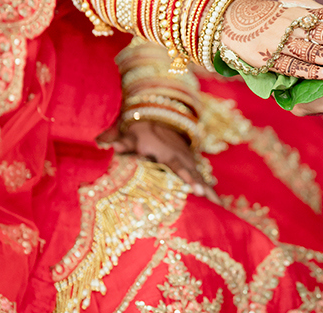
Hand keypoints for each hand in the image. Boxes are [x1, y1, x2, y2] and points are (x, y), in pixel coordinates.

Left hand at [101, 121, 219, 203]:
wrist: (156, 115)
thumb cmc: (139, 129)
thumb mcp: (128, 133)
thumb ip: (117, 140)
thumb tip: (101, 143)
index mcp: (167, 152)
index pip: (178, 167)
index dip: (187, 178)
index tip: (196, 190)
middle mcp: (181, 156)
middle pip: (196, 175)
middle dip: (206, 190)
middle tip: (216, 206)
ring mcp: (188, 159)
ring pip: (201, 176)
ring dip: (211, 192)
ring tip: (221, 209)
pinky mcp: (190, 162)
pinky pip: (201, 176)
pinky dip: (209, 188)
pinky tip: (217, 203)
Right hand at [220, 0, 322, 79]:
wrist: (229, 21)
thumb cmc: (268, 16)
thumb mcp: (293, 6)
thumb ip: (318, 13)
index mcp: (304, 10)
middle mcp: (295, 23)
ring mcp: (282, 41)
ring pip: (315, 50)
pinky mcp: (269, 58)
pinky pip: (293, 65)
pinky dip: (312, 71)